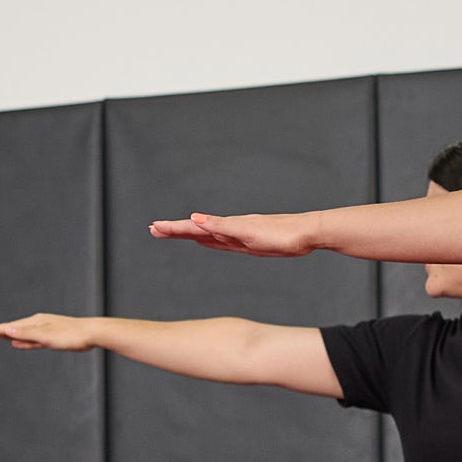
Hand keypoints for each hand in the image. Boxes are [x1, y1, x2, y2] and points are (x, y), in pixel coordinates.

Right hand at [0, 313, 94, 350]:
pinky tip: (20, 343)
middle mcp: (39, 324)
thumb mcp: (46, 335)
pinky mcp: (53, 338)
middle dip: (0, 331)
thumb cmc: (72, 334)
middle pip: (15, 328)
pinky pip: (33, 340)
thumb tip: (8, 330)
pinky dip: (23, 341)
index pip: (11, 326)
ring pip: (23, 334)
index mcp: (36, 322)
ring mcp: (46, 330)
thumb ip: (27, 334)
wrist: (93, 334)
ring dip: (10, 336)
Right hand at [148, 211, 314, 255]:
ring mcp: (240, 236)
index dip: (174, 228)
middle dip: (175, 230)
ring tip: (170, 233)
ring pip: (207, 235)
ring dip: (188, 234)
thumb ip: (221, 226)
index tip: (154, 227)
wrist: (309, 234)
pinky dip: (210, 240)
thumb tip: (194, 218)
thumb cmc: (282, 234)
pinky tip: (205, 240)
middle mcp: (231, 229)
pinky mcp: (250, 243)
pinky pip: (223, 242)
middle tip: (153, 229)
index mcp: (229, 226)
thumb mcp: (248, 232)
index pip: (195, 227)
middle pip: (197, 230)